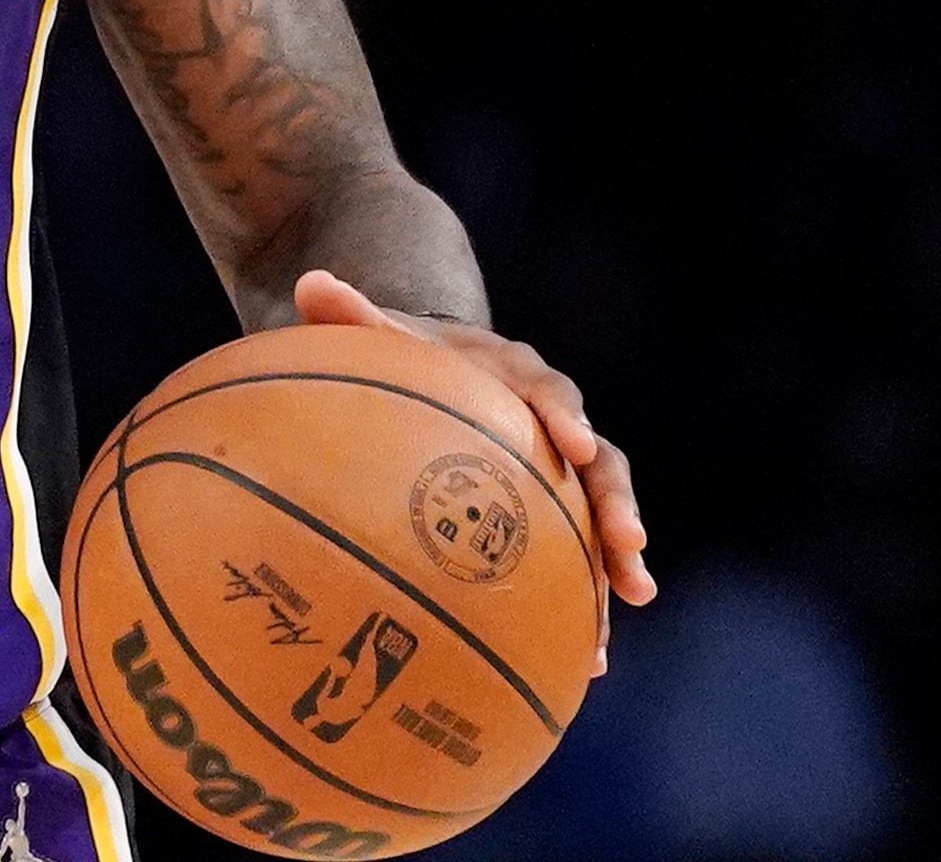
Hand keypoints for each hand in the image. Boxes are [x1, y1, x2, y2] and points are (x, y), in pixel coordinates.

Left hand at [292, 269, 653, 674]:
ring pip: (600, 516)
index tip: (579, 447)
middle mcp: (553, 424)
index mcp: (518, 376)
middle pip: (601, 463)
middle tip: (630, 545)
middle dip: (617, 503)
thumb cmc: (404, 354)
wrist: (432, 367)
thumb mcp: (381, 333)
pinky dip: (584, 601)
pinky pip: (576, 559)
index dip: (566, 418)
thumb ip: (352, 315)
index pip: (550, 392)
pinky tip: (589, 657)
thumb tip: (308, 283)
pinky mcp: (551, 513)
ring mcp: (559, 473)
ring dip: (617, 559)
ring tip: (632, 601)